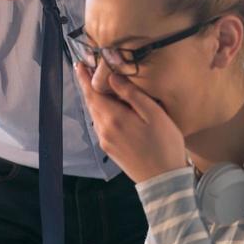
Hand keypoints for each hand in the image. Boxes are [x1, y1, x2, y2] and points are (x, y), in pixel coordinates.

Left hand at [74, 63, 188, 183]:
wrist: (163, 180)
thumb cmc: (164, 145)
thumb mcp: (154, 114)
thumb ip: (132, 95)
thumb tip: (113, 78)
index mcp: (114, 118)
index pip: (92, 93)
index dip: (84, 78)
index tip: (79, 64)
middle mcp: (104, 130)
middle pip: (92, 103)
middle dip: (88, 86)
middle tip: (87, 70)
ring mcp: (106, 141)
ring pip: (96, 114)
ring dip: (95, 99)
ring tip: (100, 86)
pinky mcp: (110, 149)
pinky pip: (101, 125)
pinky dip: (102, 111)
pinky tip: (110, 108)